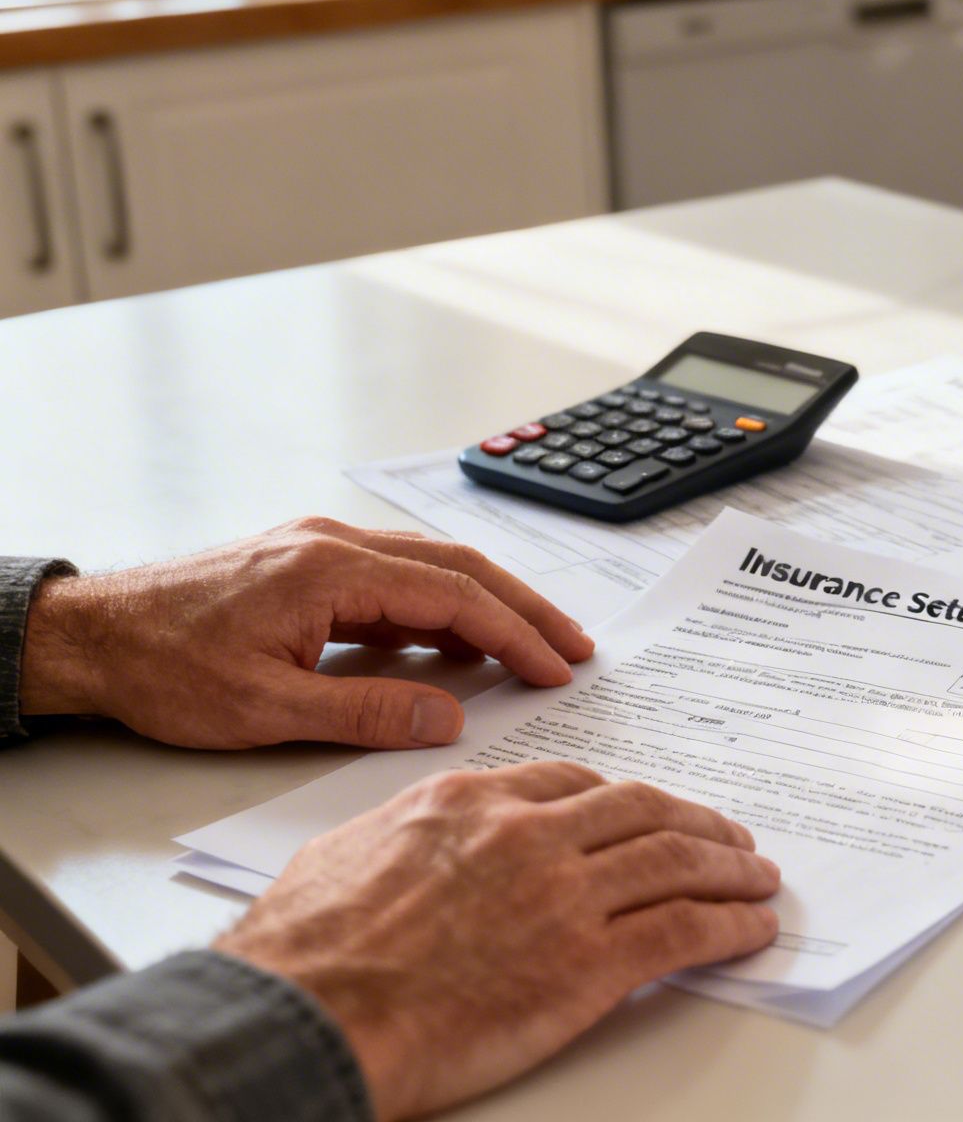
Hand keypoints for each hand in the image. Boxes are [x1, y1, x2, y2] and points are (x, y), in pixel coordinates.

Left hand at [18, 517, 594, 749]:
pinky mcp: (305, 568)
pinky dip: (440, 610)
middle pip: (457, 568)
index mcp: (329, 570)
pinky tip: (457, 648)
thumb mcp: (265, 709)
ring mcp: (318, 551)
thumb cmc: (160, 669)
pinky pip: (394, 581)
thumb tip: (447, 715)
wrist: (88, 638)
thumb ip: (365, 710)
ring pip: (430, 570)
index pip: (452, 597)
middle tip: (575, 648)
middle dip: (524, 609)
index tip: (557, 668)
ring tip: (534, 648)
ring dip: (487, 606)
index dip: (514, 635)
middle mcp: (331, 545)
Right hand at [216, 762, 779, 1121]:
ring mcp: (564, 896)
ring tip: (758, 878)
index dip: (623, 799)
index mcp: (468, 804)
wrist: (303, 1015)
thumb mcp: (344, 855)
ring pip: (678, 862)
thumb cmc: (300, 954)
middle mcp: (528, 836)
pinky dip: (731, 926)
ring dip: (731, 868)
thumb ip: (404, 839)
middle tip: (726, 837)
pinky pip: (685, 931)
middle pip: (642, 811)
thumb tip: (415, 848)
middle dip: (695, 822)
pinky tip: (752, 930)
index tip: (644, 811)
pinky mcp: (589, 964)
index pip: (571, 783)